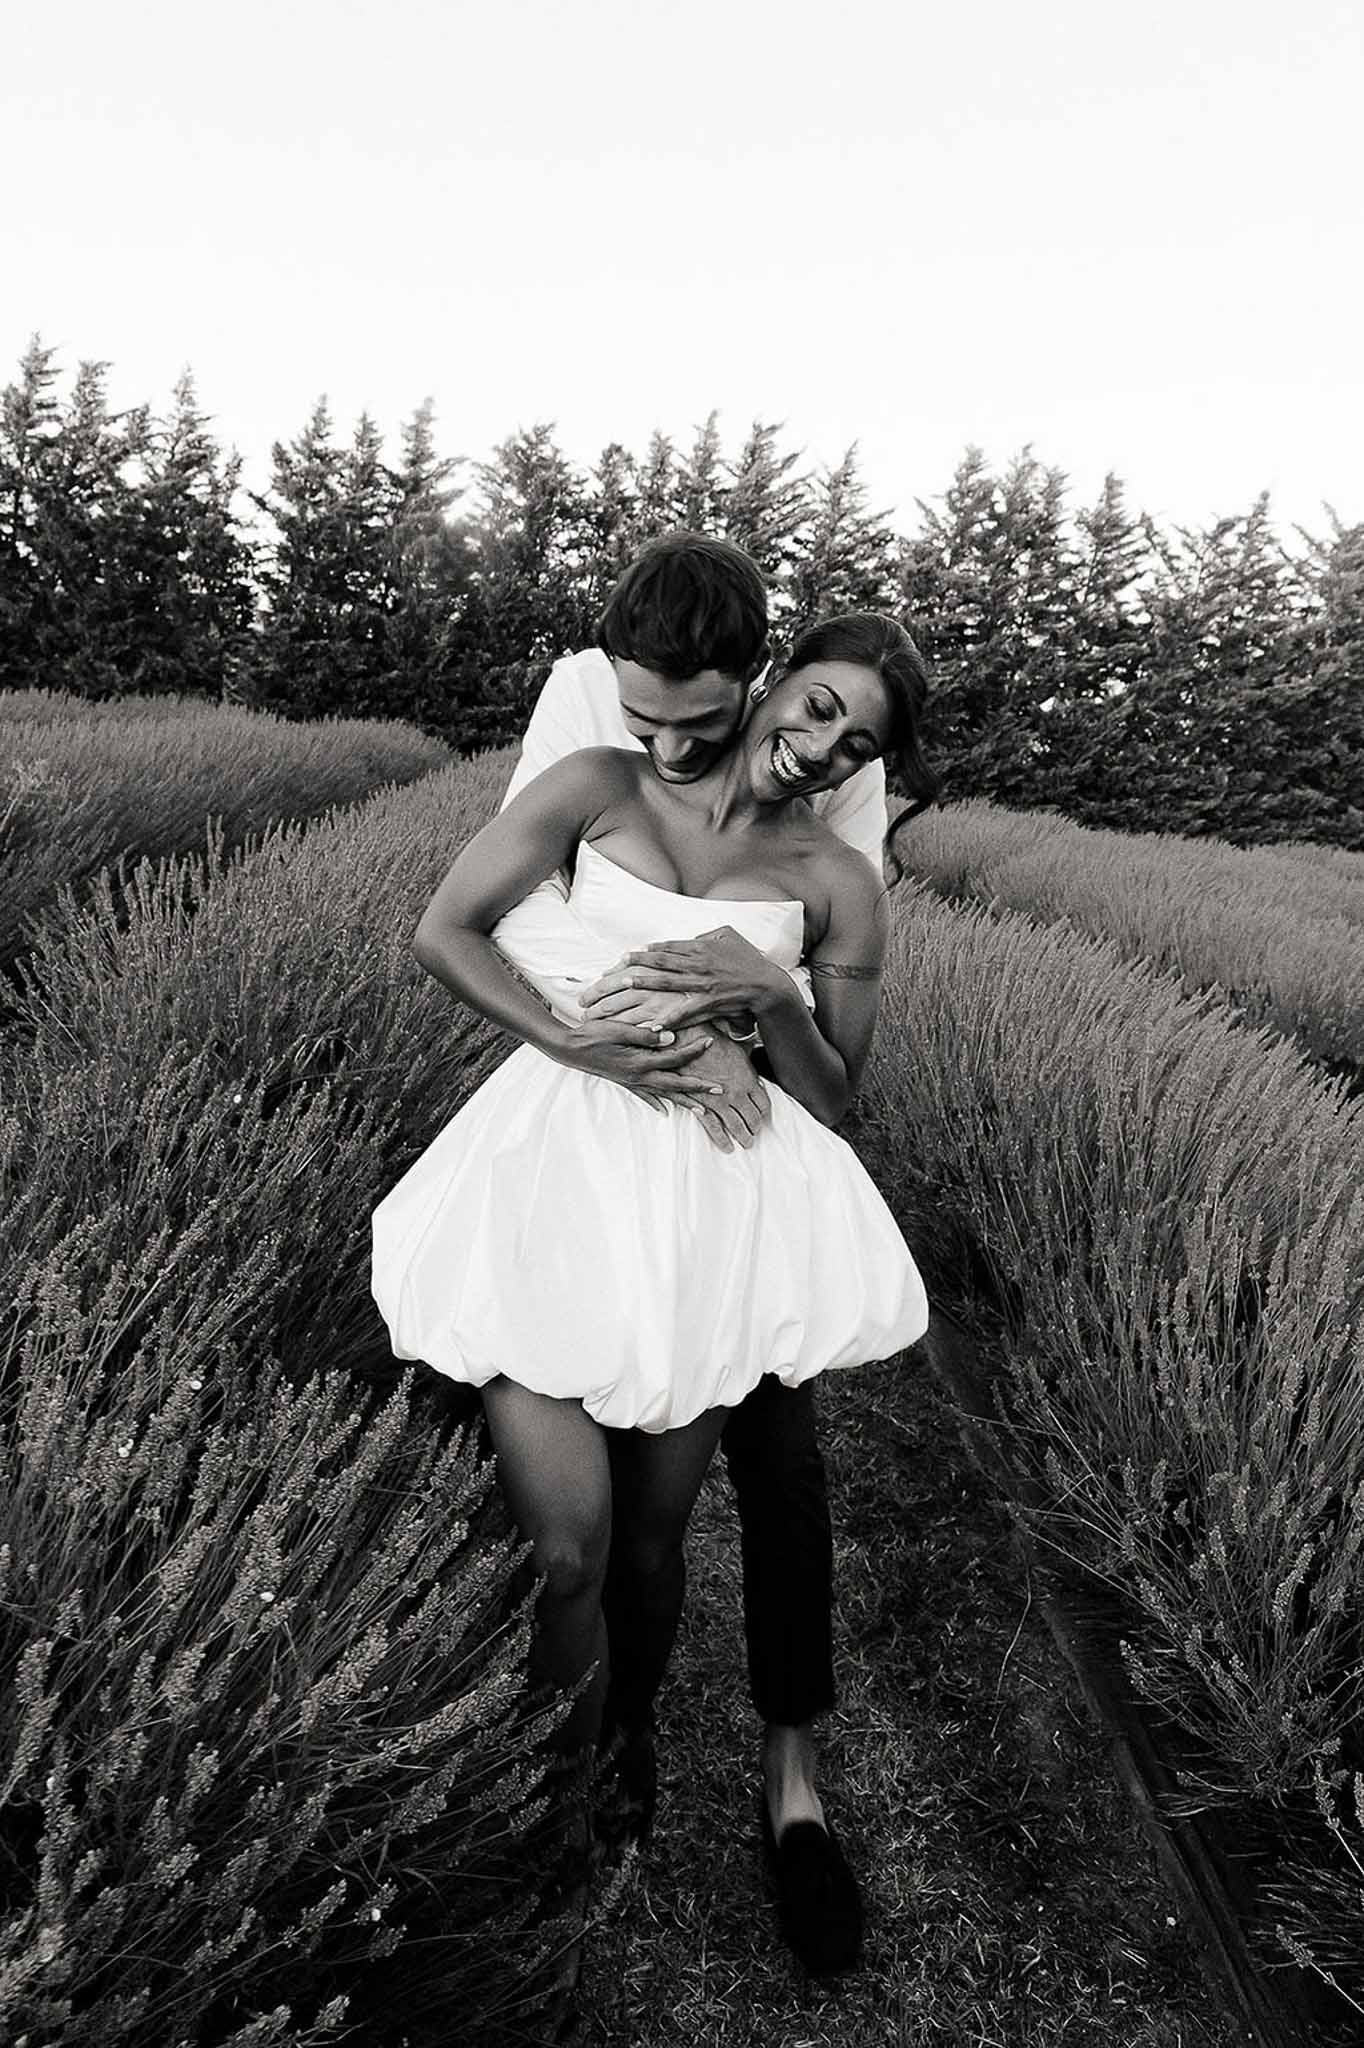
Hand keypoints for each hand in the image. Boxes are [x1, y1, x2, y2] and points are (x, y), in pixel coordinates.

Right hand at [553, 1015, 721, 1102]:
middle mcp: (638, 1076)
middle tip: (720, 1091)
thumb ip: (645, 1034)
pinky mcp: (624, 1082)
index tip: (710, 1042)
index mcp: (639, 1061)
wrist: (568, 1048)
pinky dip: (656, 1103)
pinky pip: (644, 1096)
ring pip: (663, 1094)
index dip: (693, 1050)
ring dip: (683, 1101)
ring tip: (702, 1111)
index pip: (674, 1057)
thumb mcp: (618, 1029)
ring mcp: (631, 1081)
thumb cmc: (592, 1034)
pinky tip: (665, 1111)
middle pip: (674, 1084)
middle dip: (698, 1088)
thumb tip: (671, 1038)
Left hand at [577, 927, 788, 1030]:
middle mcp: (697, 963)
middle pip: (659, 962)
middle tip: (612, 968)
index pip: (667, 947)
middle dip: (634, 964)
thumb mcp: (730, 937)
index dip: (646, 951)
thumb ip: (708, 935)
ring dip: (641, 984)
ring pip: (665, 982)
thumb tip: (693, 936)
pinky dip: (666, 1019)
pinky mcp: (708, 1003)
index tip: (627, 954)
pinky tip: (650, 1026)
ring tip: (621, 985)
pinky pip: (683, 1011)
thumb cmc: (749, 961)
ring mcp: (701, 983)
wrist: (767, 986)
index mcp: (701, 947)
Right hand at [655, 1026, 770, 1152]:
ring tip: (746, 1144)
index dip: (764, 1113)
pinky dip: (721, 1138)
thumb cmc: (714, 1043)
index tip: (762, 1116)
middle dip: (755, 1128)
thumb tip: (757, 1053)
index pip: (764, 1104)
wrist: (691, 1043)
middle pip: (753, 1118)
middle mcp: (738, 1094)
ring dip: (743, 1137)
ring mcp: (721, 1102)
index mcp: (749, 1080)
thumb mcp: (739, 1048)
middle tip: (755, 1134)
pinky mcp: (703, 1105)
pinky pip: (714, 1127)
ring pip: (737, 1126)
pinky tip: (727, 1146)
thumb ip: (749, 1058)